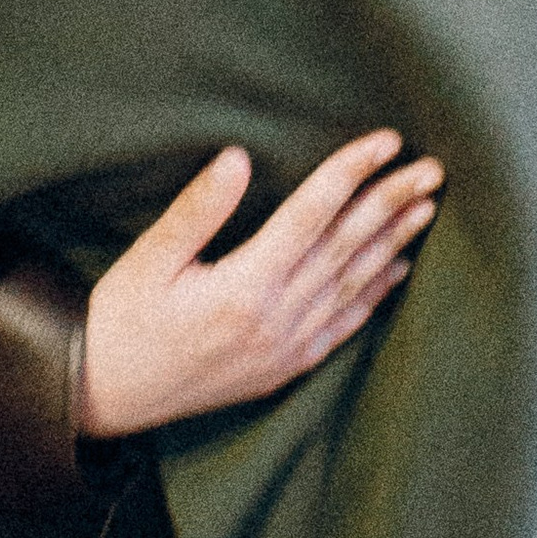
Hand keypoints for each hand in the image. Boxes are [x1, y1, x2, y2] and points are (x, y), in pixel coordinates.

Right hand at [79, 130, 443, 438]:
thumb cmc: (121, 321)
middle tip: (434, 169)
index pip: (313, 214)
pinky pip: (342, 327)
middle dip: (392, 203)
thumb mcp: (147, 260)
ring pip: (353, 286)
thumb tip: (237, 157)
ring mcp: (284, 349)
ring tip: (427, 208)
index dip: (352, 171)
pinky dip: (374, 296)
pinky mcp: (282, 368)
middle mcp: (275, 320)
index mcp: (243, 286)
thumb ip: (197, 209)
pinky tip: (398, 270)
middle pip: (346, 247)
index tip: (388, 140)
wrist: (103, 397)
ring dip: (393, 243)